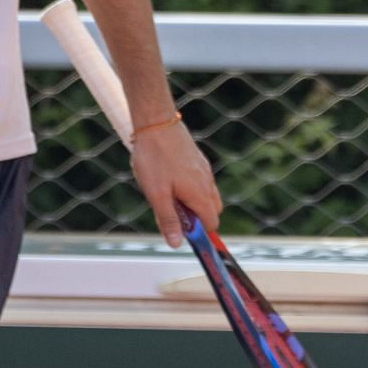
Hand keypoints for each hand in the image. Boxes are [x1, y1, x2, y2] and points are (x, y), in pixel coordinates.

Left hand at [130, 122, 223, 246]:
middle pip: (212, 211)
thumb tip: (177, 244)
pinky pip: (200, 182)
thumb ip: (168, 220)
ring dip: (192, 202)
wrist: (156, 123)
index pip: (212, 224)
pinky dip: (190, 189)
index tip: (182, 233)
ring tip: (166, 193)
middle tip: (170, 211)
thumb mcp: (156, 195)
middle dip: (196, 218)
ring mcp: (204, 169)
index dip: (199, 233)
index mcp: (199, 194)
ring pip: (206, 195)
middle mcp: (207, 182)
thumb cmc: (154, 159)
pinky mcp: (198, 160)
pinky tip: (168, 178)